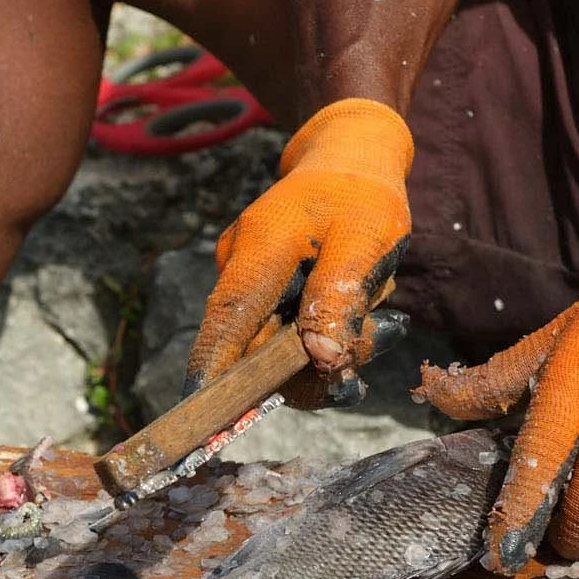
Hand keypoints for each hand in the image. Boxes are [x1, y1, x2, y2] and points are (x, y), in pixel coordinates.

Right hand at [186, 99, 411, 393]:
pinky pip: (287, 336)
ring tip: (375, 308)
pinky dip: (326, 336)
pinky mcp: (262, 294)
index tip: (203, 416)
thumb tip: (322, 361)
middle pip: (256, 348)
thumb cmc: (362, 196)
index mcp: (258, 249)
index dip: (213, 372)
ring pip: (277, 349)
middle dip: (313, 364)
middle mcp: (240, 268)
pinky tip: (360, 305)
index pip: (227, 320)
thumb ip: (341, 298)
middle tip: (376, 333)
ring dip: (329, 348)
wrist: (350, 161)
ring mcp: (248, 282)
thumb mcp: (367, 240)